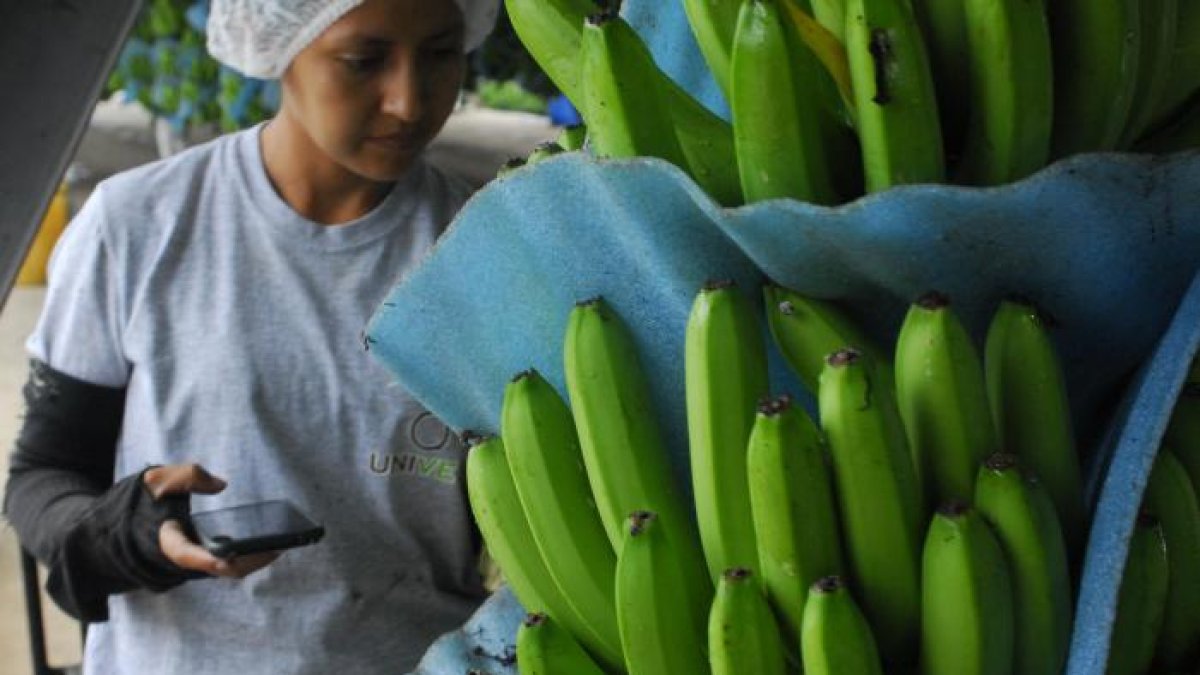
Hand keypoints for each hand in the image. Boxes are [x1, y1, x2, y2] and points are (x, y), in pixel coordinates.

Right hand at [143, 463, 280, 578]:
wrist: (145, 514)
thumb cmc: (154, 497)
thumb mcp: (160, 481)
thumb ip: (186, 477)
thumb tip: (220, 485)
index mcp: (169, 539)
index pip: (185, 555)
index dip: (204, 559)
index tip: (223, 559)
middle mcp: (189, 555)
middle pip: (219, 568)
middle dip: (247, 561)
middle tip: (275, 547)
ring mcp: (202, 558)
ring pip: (231, 568)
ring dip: (255, 560)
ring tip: (282, 544)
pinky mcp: (212, 555)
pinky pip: (235, 561)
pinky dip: (253, 555)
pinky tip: (274, 541)